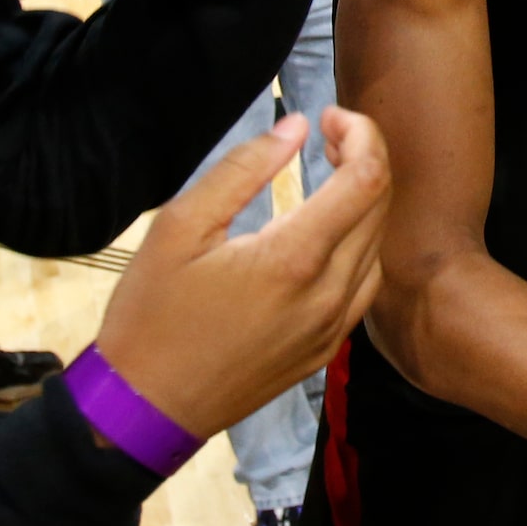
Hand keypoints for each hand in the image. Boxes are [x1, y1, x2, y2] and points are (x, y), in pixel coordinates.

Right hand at [94, 106, 389, 437]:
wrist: (145, 408)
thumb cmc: (152, 317)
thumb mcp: (179, 227)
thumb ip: (243, 169)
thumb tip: (296, 128)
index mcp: (294, 259)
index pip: (367, 178)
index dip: (360, 133)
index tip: (329, 116)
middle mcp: (326, 296)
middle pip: (380, 208)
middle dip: (364, 158)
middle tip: (326, 137)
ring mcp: (330, 330)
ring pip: (378, 249)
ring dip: (365, 204)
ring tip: (328, 176)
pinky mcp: (323, 352)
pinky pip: (363, 288)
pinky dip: (358, 247)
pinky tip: (326, 234)